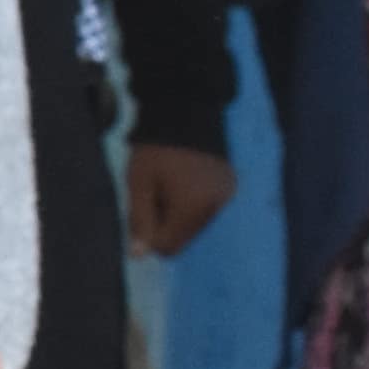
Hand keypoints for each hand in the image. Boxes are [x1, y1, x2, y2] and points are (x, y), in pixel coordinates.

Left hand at [124, 141, 234, 256]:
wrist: (186, 112)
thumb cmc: (156, 150)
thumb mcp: (139, 184)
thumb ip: (139, 221)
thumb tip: (139, 256)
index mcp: (192, 209)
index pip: (169, 247)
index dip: (150, 234)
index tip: (143, 209)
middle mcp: (215, 208)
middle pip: (184, 238)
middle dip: (165, 224)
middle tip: (156, 194)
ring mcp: (225, 198)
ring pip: (195, 225)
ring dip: (179, 214)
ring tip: (171, 185)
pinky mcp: (229, 187)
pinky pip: (207, 209)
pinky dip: (194, 203)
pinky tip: (185, 180)